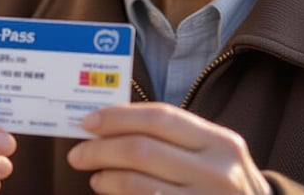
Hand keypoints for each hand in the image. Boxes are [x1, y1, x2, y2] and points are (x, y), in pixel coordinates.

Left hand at [67, 103, 271, 194]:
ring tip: (95, 177)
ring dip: (106, 178)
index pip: (160, 118)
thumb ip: (175, 139)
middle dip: (100, 150)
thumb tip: (112, 124)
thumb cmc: (225, 186)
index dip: (118, 117)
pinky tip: (111, 193)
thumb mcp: (214, 156)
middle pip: (142, 150)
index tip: (89, 122)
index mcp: (221, 142)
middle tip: (78, 154)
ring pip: (137, 184)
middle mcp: (217, 172)